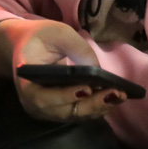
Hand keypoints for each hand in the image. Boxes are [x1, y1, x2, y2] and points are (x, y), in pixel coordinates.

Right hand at [5, 19, 124, 122]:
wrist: (28, 47)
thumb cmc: (40, 38)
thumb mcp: (57, 33)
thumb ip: (77, 48)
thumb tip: (97, 69)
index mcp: (27, 83)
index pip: (43, 97)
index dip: (64, 96)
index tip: (86, 89)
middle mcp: (35, 103)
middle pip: (64, 111)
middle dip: (91, 104)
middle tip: (114, 93)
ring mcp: (48, 110)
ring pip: (75, 115)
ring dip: (99, 107)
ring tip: (120, 95)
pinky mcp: (60, 110)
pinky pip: (80, 112)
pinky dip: (97, 107)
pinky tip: (115, 97)